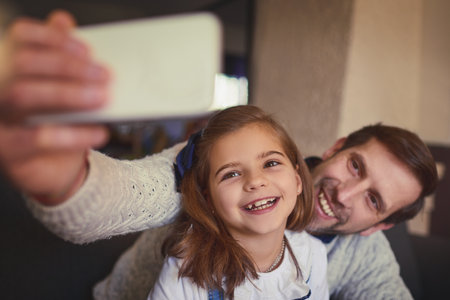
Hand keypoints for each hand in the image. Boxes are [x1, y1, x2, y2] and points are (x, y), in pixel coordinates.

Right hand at [0, 10, 109, 204]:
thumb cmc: (60, 122)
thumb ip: (63, 58)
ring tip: (102, 98)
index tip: (88, 50)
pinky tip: (99, 132)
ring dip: (67, 93)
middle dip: (67, 66)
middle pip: (22, 64)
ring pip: (22, 95)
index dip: (52, 38)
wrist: (56, 167)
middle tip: (105, 76)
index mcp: (11, 67)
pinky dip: (72, 134)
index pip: (20, 38)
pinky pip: (35, 138)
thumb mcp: (67, 89)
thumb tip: (63, 21)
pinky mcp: (6, 149)